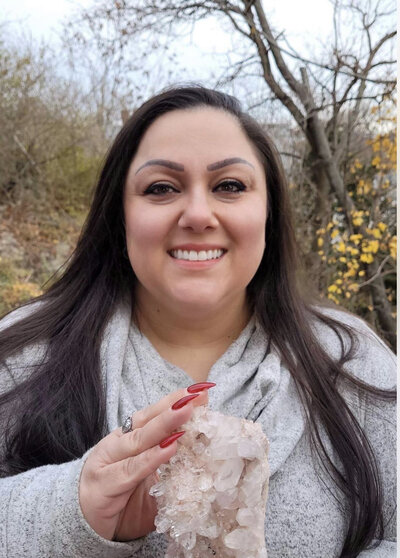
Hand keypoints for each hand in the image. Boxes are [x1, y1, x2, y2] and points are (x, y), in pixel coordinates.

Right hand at [79, 384, 213, 541]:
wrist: (82, 529)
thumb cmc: (121, 500)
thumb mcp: (150, 478)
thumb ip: (171, 462)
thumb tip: (204, 446)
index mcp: (126, 438)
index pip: (152, 415)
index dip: (175, 401)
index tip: (200, 389)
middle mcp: (116, 445)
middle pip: (146, 421)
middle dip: (173, 406)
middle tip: (196, 395)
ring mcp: (107, 463)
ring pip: (138, 441)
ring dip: (164, 425)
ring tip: (185, 413)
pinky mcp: (103, 486)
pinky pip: (130, 471)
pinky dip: (150, 459)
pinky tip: (168, 449)